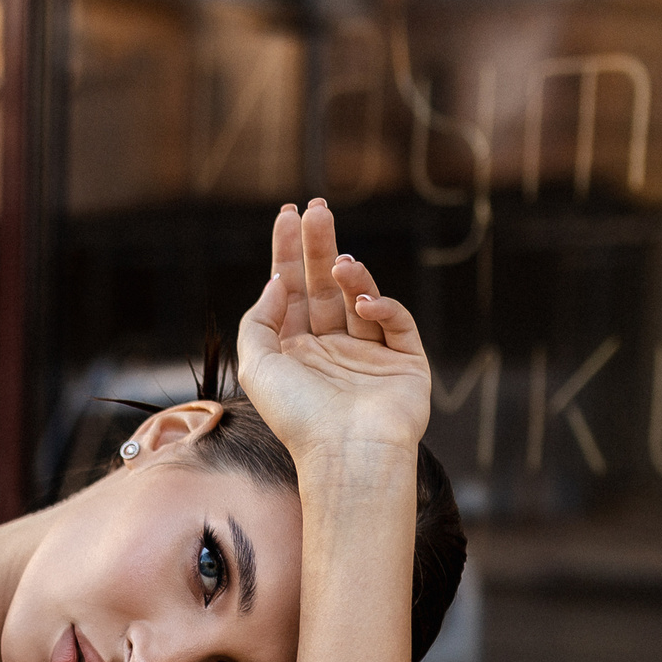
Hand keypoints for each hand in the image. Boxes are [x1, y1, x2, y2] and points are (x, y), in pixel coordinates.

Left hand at [236, 200, 430, 462]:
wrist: (347, 453)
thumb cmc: (298, 416)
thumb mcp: (258, 366)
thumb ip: (258, 320)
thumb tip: (276, 281)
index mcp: (296, 352)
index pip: (292, 290)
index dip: (289, 252)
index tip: (288, 214)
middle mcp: (331, 350)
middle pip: (324, 285)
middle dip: (319, 246)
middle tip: (317, 208)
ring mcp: (368, 355)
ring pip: (360, 297)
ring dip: (349, 274)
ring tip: (340, 261)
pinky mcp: (404, 362)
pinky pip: (395, 321)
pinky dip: (381, 304)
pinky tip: (363, 300)